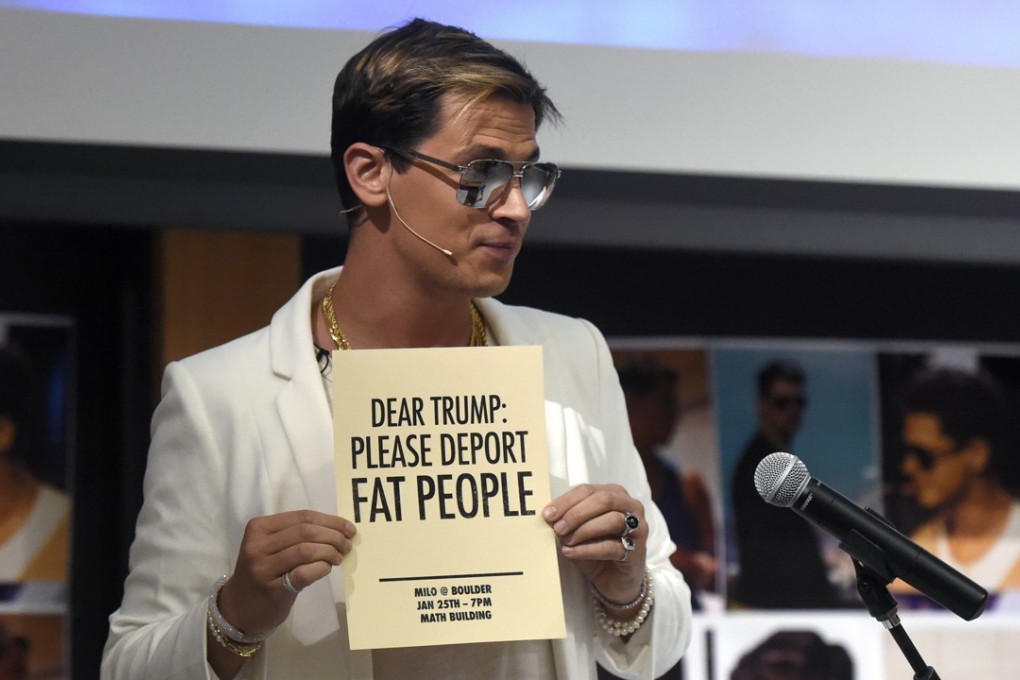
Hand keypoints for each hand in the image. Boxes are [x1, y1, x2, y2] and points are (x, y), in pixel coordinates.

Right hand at [217, 510, 355, 637]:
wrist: (238, 609)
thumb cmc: (262, 573)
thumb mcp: (270, 547)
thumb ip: (296, 535)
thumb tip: (338, 529)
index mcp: (259, 527)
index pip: (302, 516)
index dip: (330, 521)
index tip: (349, 528)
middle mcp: (257, 545)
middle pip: (305, 531)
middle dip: (333, 536)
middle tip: (346, 545)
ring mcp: (263, 568)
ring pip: (306, 550)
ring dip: (330, 552)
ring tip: (339, 557)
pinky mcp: (272, 590)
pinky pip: (304, 573)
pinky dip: (321, 568)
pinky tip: (327, 569)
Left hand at [543, 484, 646, 605]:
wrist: (616, 581)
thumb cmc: (597, 549)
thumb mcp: (579, 532)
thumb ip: (568, 521)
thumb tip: (550, 516)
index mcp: (614, 494)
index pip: (588, 490)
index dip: (567, 501)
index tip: (548, 514)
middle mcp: (630, 506)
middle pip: (603, 500)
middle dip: (576, 513)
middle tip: (557, 527)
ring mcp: (638, 527)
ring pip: (611, 520)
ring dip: (584, 530)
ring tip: (565, 541)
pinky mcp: (637, 550)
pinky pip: (612, 547)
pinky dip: (588, 549)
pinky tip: (572, 553)